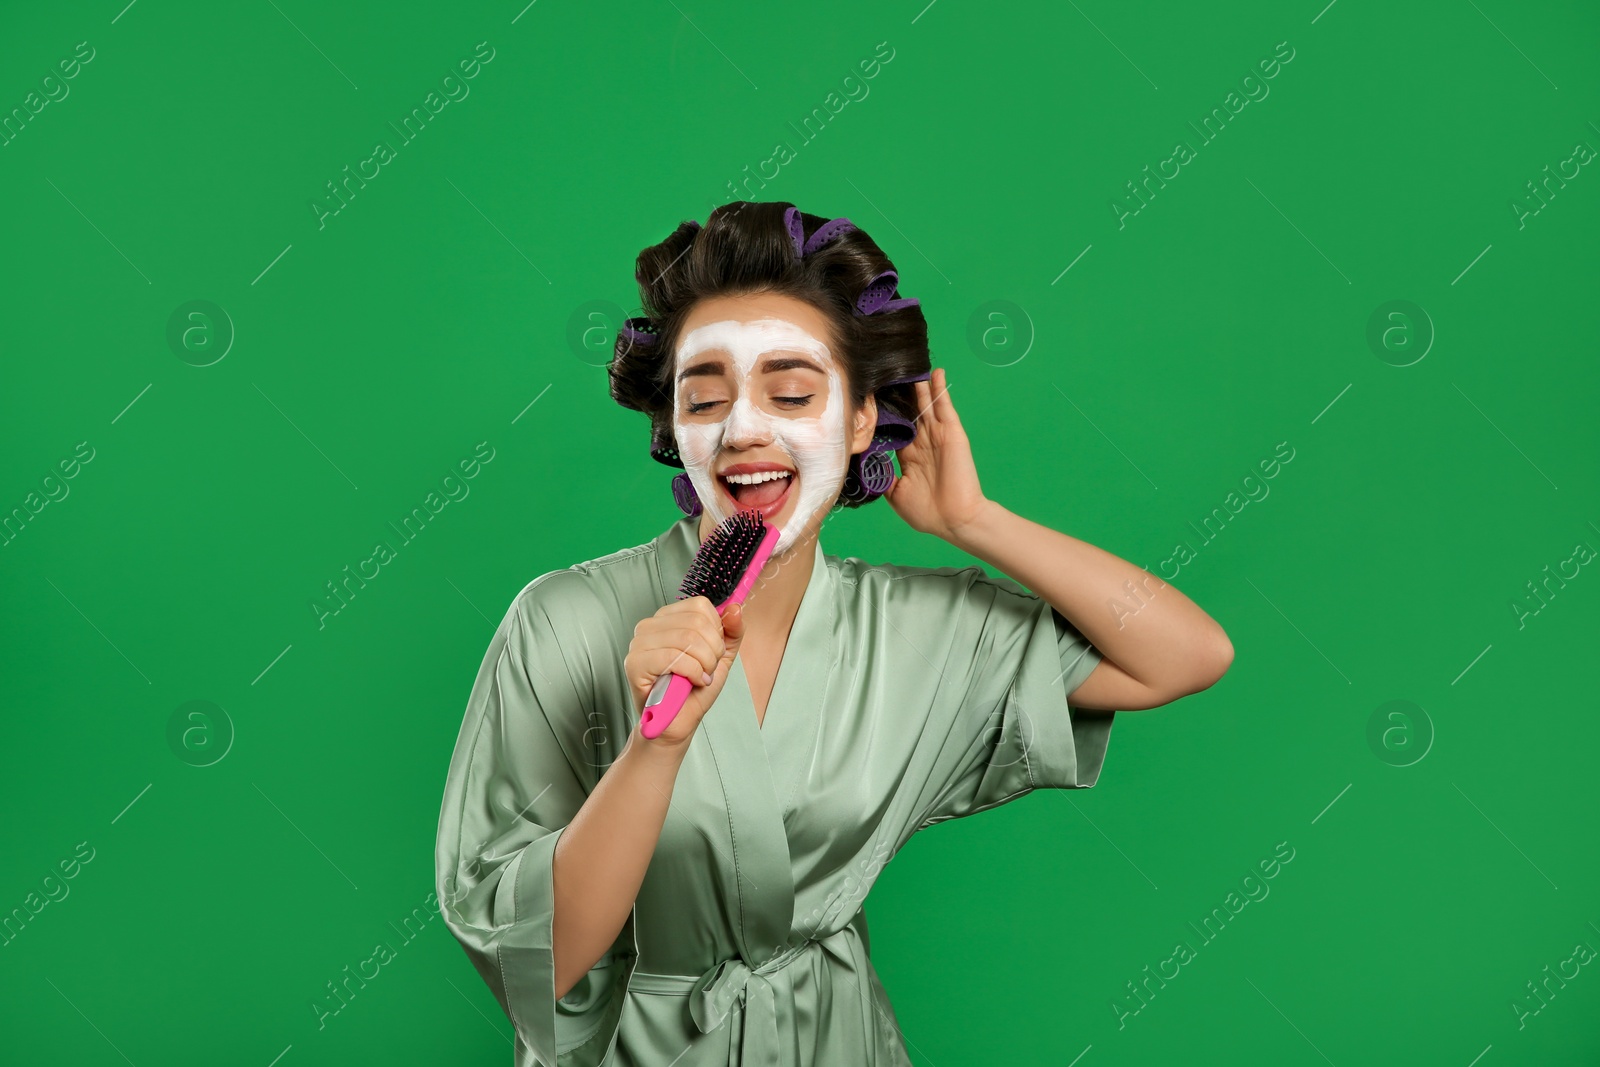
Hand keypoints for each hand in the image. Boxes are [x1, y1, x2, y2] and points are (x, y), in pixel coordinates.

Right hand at [624, 597, 745, 748]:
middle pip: (697, 622)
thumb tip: (735, 608)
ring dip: (703, 665)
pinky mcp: (635, 663)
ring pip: (688, 639)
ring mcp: (639, 643)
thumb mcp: (721, 656)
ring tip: (698, 678)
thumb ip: (731, 631)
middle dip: (712, 652)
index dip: (716, 632)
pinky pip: (674, 657)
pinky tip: (690, 682)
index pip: (700, 606)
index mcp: (668, 618)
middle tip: (706, 670)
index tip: (712, 653)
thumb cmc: (694, 689)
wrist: (678, 722)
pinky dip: (692, 673)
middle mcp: (649, 625)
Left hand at [883, 367, 990, 542]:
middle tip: (888, 375)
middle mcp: (923, 443)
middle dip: (900, 395)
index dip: (885, 415)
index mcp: (909, 457)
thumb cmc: (927, 512)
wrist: (954, 519)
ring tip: (911, 367)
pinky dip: (940, 390)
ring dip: (919, 387)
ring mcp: (937, 436)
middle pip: (909, 412)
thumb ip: (883, 476)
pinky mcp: (951, 432)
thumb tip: (867, 462)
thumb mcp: (896, 494)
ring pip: (925, 405)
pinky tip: (936, 374)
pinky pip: (945, 406)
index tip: (871, 399)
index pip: (895, 429)